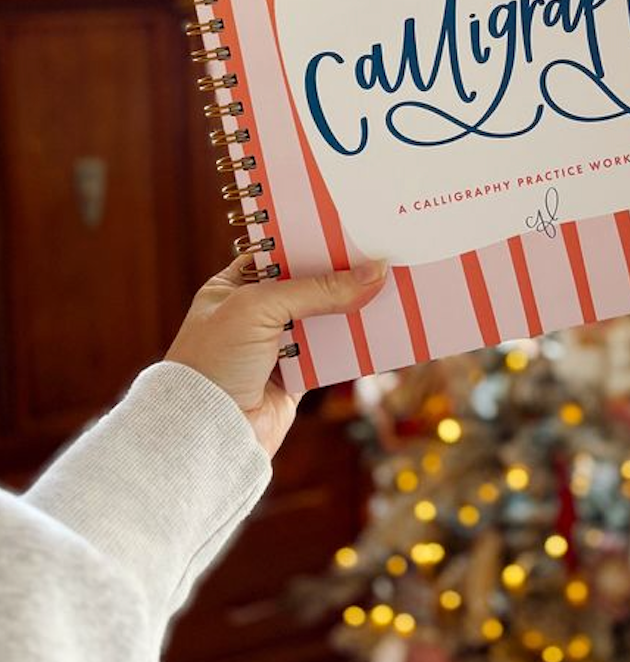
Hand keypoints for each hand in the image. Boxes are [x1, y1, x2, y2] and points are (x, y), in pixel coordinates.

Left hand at [166, 254, 386, 457]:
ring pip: (325, 318)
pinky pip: (334, 353)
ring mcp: (277, 346)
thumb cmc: (214, 360)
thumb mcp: (260, 307)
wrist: (205, 433)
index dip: (313, 241)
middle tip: (381, 252)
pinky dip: (356, 343)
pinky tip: (382, 325)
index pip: (279, 253)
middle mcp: (255, 314)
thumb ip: (317, 289)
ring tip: (392, 284)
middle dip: (341, 273)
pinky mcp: (297, 377)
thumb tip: (374, 273)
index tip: (350, 228)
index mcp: (233, 287)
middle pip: (308, 284)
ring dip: (353, 307)